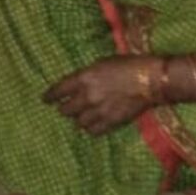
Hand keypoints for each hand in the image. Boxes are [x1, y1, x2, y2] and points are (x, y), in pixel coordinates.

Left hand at [42, 55, 162, 135]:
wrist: (150, 79)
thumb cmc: (127, 64)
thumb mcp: (102, 63)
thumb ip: (86, 75)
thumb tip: (77, 83)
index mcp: (84, 78)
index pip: (59, 90)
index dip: (50, 96)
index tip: (45, 99)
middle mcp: (88, 96)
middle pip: (66, 109)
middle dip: (64, 109)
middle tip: (64, 108)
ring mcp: (99, 111)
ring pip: (79, 122)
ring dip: (78, 119)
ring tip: (80, 117)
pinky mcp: (111, 122)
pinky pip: (94, 131)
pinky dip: (90, 129)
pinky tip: (91, 126)